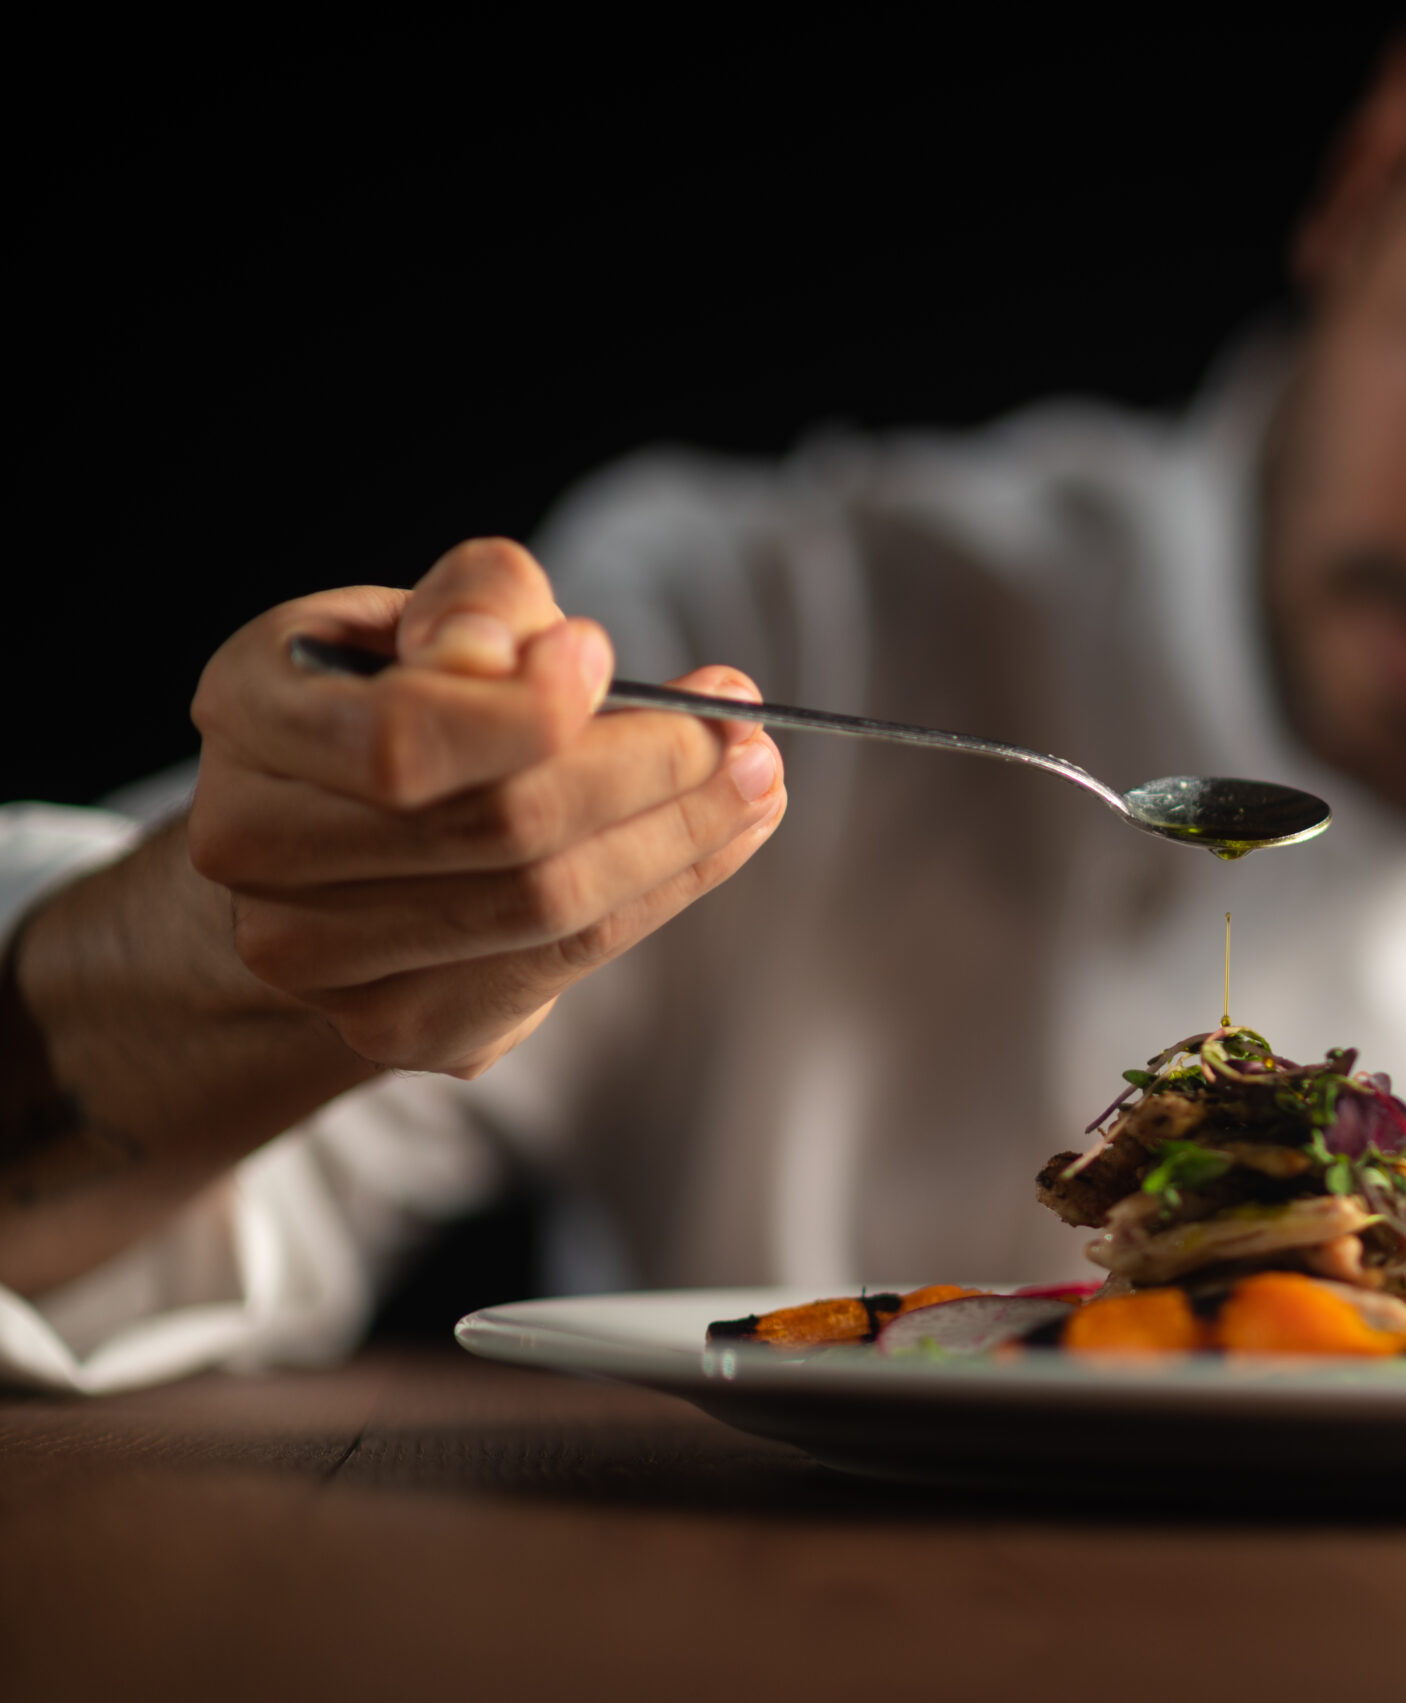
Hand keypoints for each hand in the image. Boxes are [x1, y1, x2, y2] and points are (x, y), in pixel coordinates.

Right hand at [186, 537, 787, 1077]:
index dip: (527, 711)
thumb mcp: (427, 615)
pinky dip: (665, 893)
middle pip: (499, 829)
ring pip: (545, 906)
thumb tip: (538, 656)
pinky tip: (725, 840)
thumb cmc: (400, 699)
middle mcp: (253, 845)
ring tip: (757, 780)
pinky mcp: (399, 1026)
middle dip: (651, 772)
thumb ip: (481, 604)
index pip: (406, 738)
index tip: (613, 660)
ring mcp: (315, 958)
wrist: (331, 849)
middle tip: (748, 729)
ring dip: (682, 839)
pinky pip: (564, 963)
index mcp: (251, 712)